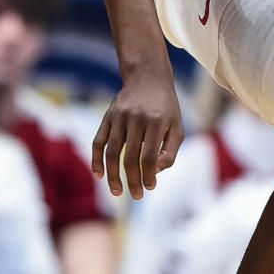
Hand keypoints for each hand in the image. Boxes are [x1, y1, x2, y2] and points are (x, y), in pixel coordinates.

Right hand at [92, 75, 183, 199]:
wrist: (148, 77)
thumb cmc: (166, 107)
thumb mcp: (177, 125)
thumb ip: (170, 150)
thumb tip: (156, 171)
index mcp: (156, 121)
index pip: (149, 156)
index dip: (149, 175)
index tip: (150, 187)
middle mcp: (136, 118)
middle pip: (129, 157)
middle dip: (132, 180)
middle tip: (136, 196)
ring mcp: (119, 116)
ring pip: (111, 152)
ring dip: (112, 175)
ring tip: (117, 191)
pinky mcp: (108, 116)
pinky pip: (98, 141)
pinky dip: (96, 160)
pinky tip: (98, 175)